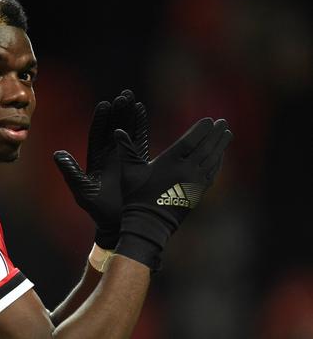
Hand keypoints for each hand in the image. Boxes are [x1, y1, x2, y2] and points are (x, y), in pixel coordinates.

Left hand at [54, 90, 149, 248]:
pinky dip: (141, 128)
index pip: (97, 134)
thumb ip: (71, 172)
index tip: (104, 104)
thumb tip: (57, 154)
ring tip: (133, 99)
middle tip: (123, 94)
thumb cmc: (97, 210)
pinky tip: (142, 113)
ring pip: (127, 131)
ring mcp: (124, 158)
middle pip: (113, 128)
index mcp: (95, 159)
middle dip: (118, 111)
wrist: (116, 224)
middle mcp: (110, 155)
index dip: (101, 119)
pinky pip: (139, 142)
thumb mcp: (82, 190)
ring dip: (130, 115)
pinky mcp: (137, 164)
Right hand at [114, 118, 232, 269]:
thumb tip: (117, 130)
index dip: (201, 129)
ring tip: (227, 134)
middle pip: (206, 148)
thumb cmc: (136, 196)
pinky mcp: (198, 193)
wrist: (149, 224)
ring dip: (221, 146)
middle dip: (215, 134)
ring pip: (212, 160)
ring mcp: (194, 182)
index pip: (190, 141)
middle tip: (223, 123)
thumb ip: (126, 149)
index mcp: (170, 162)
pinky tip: (220, 156)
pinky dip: (218, 162)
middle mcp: (186, 170)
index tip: (209, 120)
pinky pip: (212, 173)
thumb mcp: (129, 171)